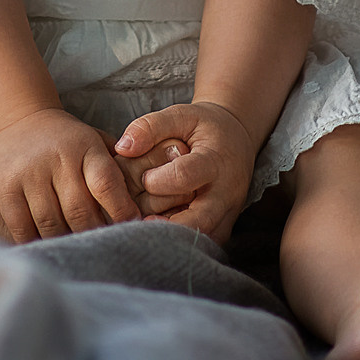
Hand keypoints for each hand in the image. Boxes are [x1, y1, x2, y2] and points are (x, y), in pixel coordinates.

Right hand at [0, 106, 141, 241]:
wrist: (17, 119)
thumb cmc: (66, 140)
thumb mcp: (95, 141)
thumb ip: (119, 167)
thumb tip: (150, 203)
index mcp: (85, 147)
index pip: (106, 183)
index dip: (120, 211)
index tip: (132, 230)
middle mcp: (57, 159)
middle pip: (79, 211)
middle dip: (95, 235)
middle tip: (107, 252)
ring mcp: (29, 174)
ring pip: (52, 223)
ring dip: (67, 243)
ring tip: (80, 255)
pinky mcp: (5, 188)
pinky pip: (22, 227)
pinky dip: (36, 243)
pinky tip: (49, 250)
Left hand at [115, 100, 256, 242]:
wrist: (237, 140)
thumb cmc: (203, 127)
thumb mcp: (182, 115)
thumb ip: (151, 126)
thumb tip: (122, 148)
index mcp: (215, 161)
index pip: (185, 176)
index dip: (158, 180)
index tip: (144, 177)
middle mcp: (225, 193)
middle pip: (199, 221)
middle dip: (165, 225)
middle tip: (138, 220)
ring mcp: (227, 214)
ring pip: (202, 239)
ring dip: (171, 239)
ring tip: (144, 231)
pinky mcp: (223, 228)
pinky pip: (203, 244)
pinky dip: (181, 244)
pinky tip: (160, 236)